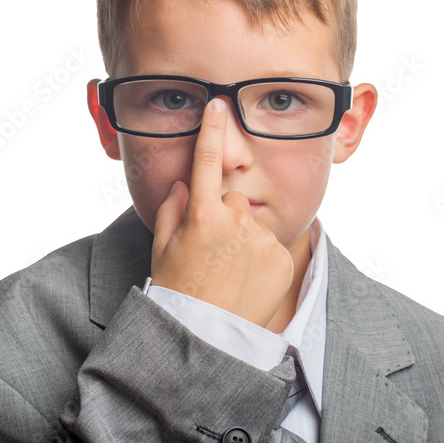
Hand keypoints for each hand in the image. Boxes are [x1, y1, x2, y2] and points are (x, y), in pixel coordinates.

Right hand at [150, 98, 293, 327]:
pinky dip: (260, 259)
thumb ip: (173, 208)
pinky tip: (245, 281)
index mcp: (202, 213)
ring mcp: (260, 238)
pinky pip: (269, 247)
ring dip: (243, 239)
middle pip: (233, 200)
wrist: (205, 338)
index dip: (212, 130)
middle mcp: (234, 220)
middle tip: (210, 252)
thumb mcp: (162, 247)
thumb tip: (186, 184)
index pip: (207, 161)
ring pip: (251, 224)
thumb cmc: (177, 291)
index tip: (218, 104)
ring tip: (228, 272)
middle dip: (224, 217)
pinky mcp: (280, 257)